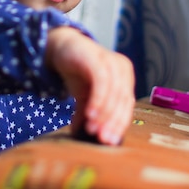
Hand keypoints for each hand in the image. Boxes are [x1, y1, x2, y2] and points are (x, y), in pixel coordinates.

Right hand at [46, 27, 134, 144]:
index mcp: (125, 78)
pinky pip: (102, 82)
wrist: (62, 47)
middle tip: (102, 139)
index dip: (119, 125)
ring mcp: (112, 61)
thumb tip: (87, 136)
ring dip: (104, 114)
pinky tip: (89, 114)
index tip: (109, 141)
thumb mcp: (85, 97)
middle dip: (112, 122)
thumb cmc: (78, 72)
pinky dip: (98, 100)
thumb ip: (90, 114)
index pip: (127, 106)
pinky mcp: (98, 58)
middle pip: (123, 101)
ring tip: (92, 129)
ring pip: (114, 93)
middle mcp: (123, 69)